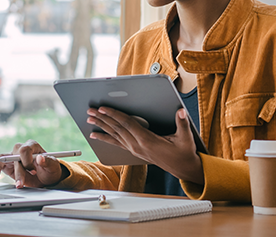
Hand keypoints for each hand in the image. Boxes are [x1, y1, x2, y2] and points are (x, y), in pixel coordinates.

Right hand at [0, 140, 66, 187]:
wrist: (46, 178)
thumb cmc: (49, 169)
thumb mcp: (53, 166)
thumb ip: (48, 161)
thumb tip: (41, 158)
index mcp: (32, 146)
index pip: (25, 149)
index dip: (27, 160)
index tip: (33, 171)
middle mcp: (21, 150)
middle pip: (13, 156)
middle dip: (17, 171)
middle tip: (21, 183)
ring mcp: (13, 157)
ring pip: (2, 158)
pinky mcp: (8, 165)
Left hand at [86, 107, 203, 184]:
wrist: (183, 168)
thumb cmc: (184, 153)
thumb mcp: (186, 138)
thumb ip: (182, 123)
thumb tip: (180, 112)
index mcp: (148, 141)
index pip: (127, 125)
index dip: (115, 115)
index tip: (104, 108)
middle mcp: (138, 146)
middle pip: (117, 130)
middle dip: (102, 119)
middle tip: (90, 111)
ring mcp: (135, 150)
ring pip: (115, 136)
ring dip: (101, 127)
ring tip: (90, 120)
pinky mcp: (135, 151)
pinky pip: (117, 143)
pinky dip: (105, 138)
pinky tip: (96, 135)